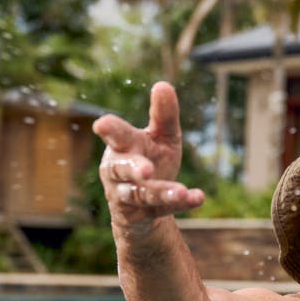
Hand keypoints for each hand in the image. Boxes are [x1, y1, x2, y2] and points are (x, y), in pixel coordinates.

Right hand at [92, 82, 204, 227]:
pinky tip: (198, 197)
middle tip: (146, 169)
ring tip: (179, 191)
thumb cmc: (152, 160)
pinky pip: (159, 210)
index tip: (102, 125)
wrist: (145, 207)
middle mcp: (119, 171)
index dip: (109, 129)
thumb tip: (163, 85)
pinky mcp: (140, 215)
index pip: (115, 135)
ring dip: (160, 191)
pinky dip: (180, 203)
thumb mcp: (162, 137)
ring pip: (141, 193)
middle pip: (121, 168)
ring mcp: (127, 195)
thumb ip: (163, 115)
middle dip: (133, 168)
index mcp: (123, 145)